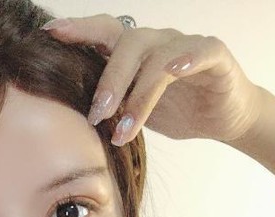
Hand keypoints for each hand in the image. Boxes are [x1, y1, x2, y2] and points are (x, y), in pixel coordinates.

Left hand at [42, 15, 263, 145]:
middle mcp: (158, 42)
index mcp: (136, 53)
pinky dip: (186, 59)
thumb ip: (113, 105)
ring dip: (139, 95)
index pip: (103, 33)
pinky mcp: (215, 55)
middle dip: (108, 82)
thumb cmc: (178, 111)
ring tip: (127, 129)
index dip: (78, 30)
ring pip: (157, 58)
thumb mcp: (137, 110)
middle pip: (126, 45)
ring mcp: (186, 46)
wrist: (225, 118)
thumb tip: (73, 115)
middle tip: (96, 116)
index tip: (49, 34)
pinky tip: (173, 74)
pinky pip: (199, 51)